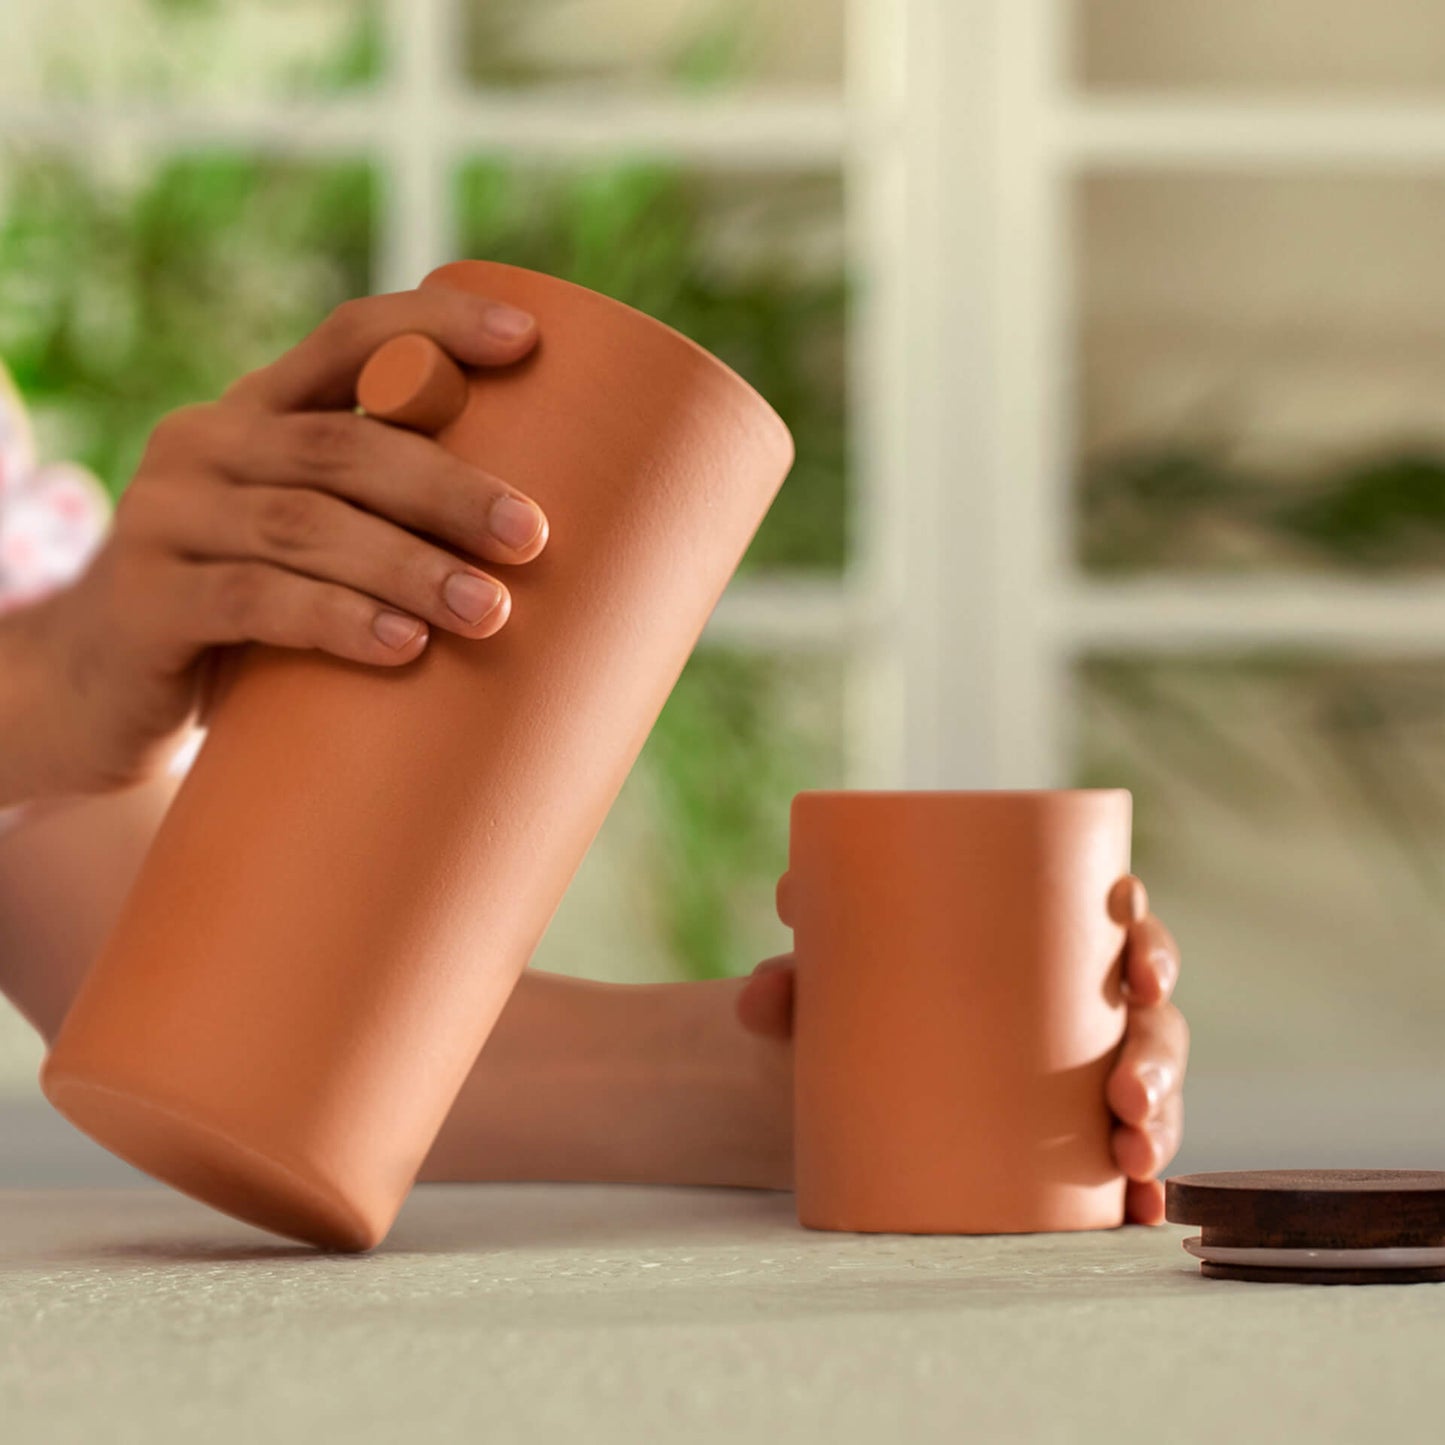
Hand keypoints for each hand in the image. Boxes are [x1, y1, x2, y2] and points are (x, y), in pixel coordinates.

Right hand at [19, 286, 547, 798]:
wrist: (103, 691)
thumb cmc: (246, 615)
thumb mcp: (305, 548)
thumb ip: (381, 522)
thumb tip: (540, 547)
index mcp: (259, 412)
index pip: (349, 337)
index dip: (435, 327)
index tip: (527, 340)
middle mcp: (207, 445)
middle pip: (344, 445)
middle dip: (448, 487)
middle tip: (531, 537)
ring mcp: (166, 518)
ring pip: (306, 525)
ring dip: (408, 566)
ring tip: (490, 611)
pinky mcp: (147, 601)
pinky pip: (254, 601)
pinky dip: (337, 620)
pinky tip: (402, 645)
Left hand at [736, 874, 1187, 1223]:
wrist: (842, 1063)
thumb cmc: (863, 993)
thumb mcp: (834, 980)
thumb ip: (795, 981)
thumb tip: (760, 1000)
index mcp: (1047, 937)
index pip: (1123, 923)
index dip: (1150, 942)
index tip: (1143, 972)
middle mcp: (1081, 1002)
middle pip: (1152, 1015)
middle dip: (1159, 1054)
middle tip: (1126, 1091)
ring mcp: (1085, 1069)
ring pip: (1152, 1089)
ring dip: (1160, 1125)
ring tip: (1131, 1158)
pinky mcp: (1071, 1134)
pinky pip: (1124, 1161)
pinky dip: (1139, 1188)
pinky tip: (1141, 1211)